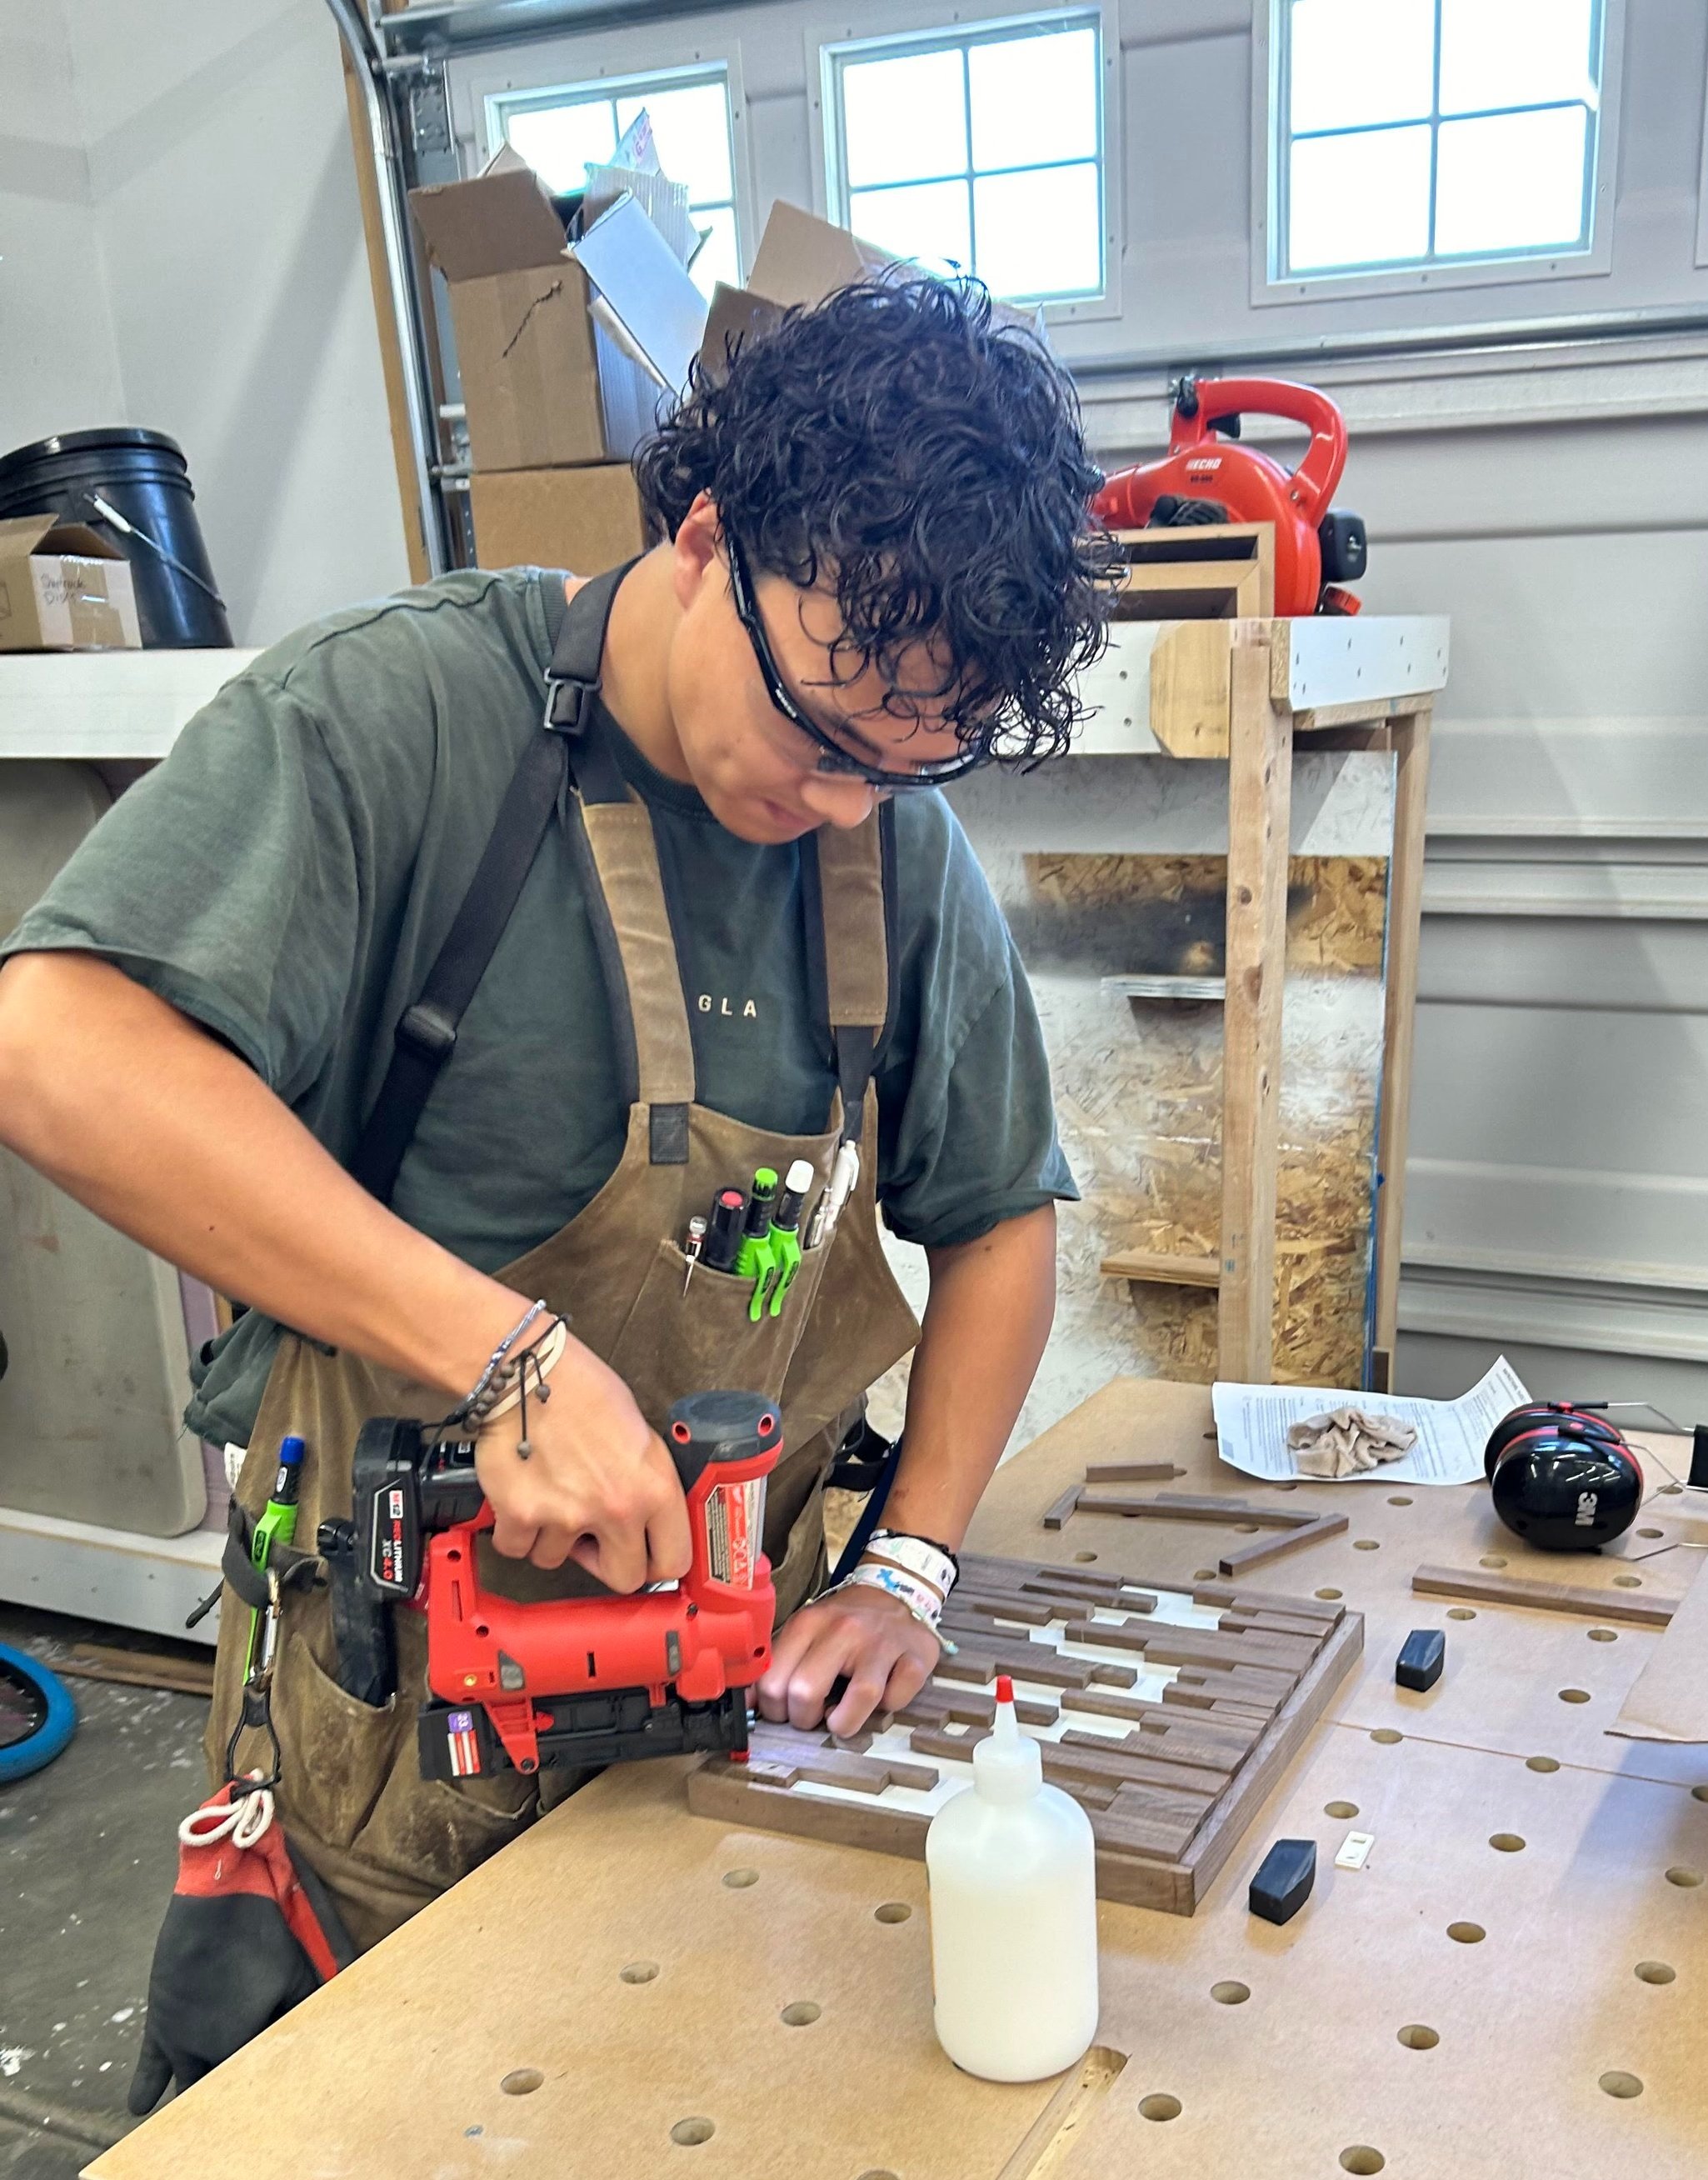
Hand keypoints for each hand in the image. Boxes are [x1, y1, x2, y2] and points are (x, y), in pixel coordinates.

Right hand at [474, 1337, 691, 1591]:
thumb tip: (648, 1520)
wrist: (528, 1373)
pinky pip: (516, 1547)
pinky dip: (514, 1529)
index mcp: (654, 1486)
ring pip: (558, 1560)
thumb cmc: (583, 1392)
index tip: (642, 1556)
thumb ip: (647, 1484)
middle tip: (591, 1536)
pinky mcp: (522, 1515)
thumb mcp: (640, 1436)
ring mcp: (567, 1516)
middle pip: (623, 1578)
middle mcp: (617, 1508)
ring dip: (551, 1537)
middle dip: (605, 1561)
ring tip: (550, 1494)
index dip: (656, 1562)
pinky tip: (521, 1495)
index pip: (674, 1560)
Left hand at [756, 1581, 939, 1736]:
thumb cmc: (846, 1622)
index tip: (783, 1711)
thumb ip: (778, 1663)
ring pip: (857, 1699)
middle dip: (803, 1719)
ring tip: (840, 1719)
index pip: (772, 1680)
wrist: (896, 1589)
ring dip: (843, 1723)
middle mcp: (843, 1630)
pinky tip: (879, 1698)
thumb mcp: (806, 1630)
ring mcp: (881, 1644)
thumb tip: (750, 1703)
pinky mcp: (914, 1658)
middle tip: (811, 1716)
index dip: (773, 1709)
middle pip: (805, 1692)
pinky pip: (896, 1699)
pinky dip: (887, 1709)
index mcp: (808, 1623)